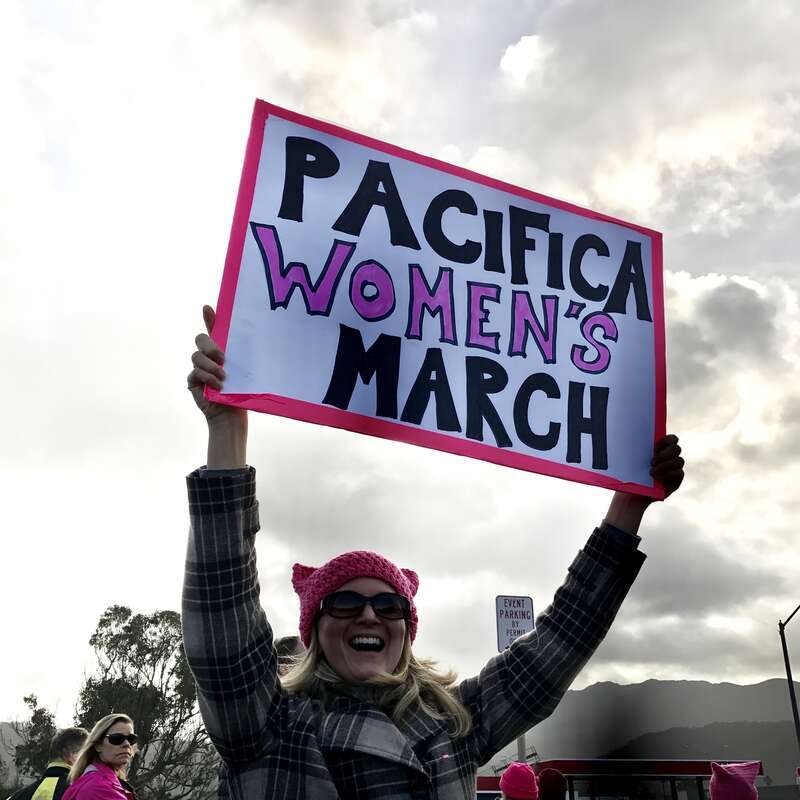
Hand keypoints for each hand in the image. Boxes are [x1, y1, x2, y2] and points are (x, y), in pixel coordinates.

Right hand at [187, 305, 245, 425]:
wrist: (232, 416)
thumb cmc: (242, 393)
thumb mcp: (246, 372)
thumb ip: (244, 358)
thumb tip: (258, 339)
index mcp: (222, 351)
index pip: (214, 329)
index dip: (209, 317)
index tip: (207, 308)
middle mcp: (208, 357)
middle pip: (200, 339)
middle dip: (210, 345)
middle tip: (223, 357)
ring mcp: (198, 368)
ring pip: (196, 356)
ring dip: (211, 366)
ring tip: (224, 376)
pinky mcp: (193, 381)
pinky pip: (195, 372)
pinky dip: (207, 377)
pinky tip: (218, 385)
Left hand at [604, 433, 683, 534]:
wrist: (632, 493)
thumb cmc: (631, 474)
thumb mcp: (631, 461)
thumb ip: (636, 449)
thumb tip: (630, 435)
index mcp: (661, 449)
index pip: (672, 439)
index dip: (666, 440)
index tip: (654, 447)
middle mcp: (670, 457)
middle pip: (677, 449)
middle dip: (665, 454)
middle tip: (651, 461)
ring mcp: (675, 468)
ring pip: (679, 461)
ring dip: (665, 465)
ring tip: (651, 472)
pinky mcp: (676, 480)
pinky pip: (679, 473)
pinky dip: (668, 474)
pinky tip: (656, 477)